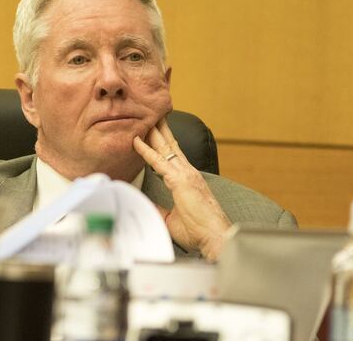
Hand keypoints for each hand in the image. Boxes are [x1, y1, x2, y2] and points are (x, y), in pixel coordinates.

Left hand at [133, 118, 230, 260]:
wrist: (215, 237)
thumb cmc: (199, 231)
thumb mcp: (172, 218)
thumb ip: (160, 208)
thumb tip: (146, 204)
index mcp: (189, 180)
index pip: (173, 156)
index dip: (163, 143)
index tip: (155, 132)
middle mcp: (188, 172)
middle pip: (170, 146)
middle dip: (160, 130)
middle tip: (150, 114)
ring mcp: (185, 174)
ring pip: (164, 148)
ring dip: (153, 132)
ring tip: (143, 117)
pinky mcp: (180, 181)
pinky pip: (158, 161)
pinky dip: (146, 150)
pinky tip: (136, 141)